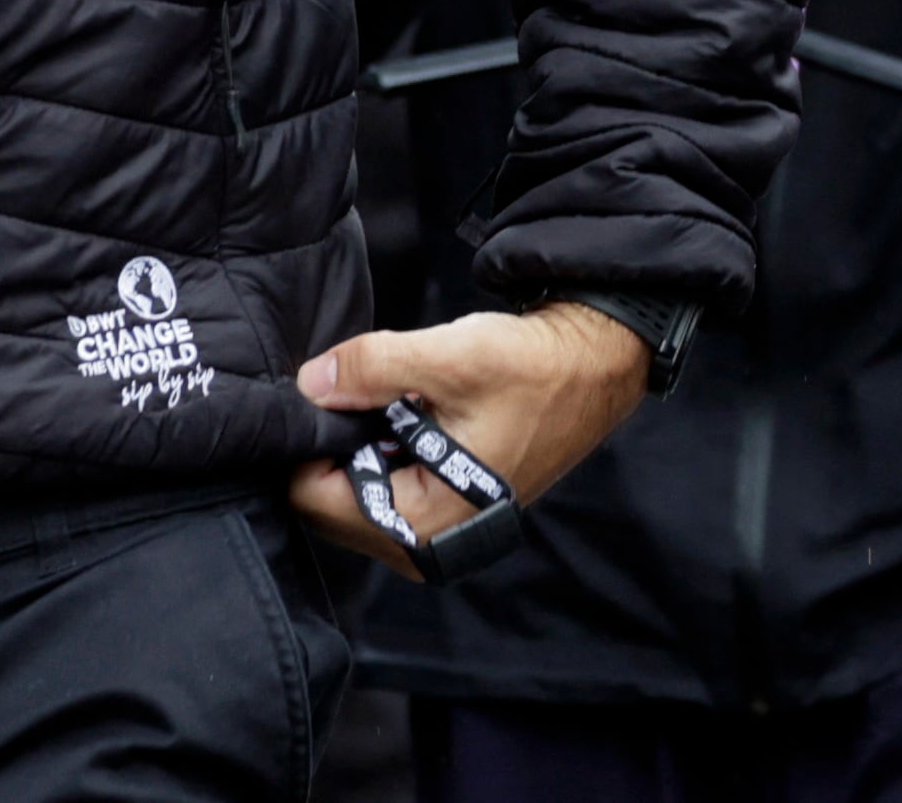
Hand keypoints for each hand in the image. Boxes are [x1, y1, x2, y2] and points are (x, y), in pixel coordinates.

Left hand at [285, 302, 653, 572]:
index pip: (314, 497)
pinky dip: (378, 448)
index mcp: (425, 523)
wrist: (594, 369)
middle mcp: (422, 545)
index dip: (309, 439)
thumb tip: (308, 383)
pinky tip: (407, 414)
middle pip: (325, 501)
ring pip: (349, 493)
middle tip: (361, 388)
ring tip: (390, 399)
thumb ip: (373, 368)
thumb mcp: (452, 358)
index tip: (326, 391)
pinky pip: (378, 486)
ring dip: (356, 444)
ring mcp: (431, 533)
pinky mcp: (440, 512)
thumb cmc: (535, 371)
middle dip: (333, 443)